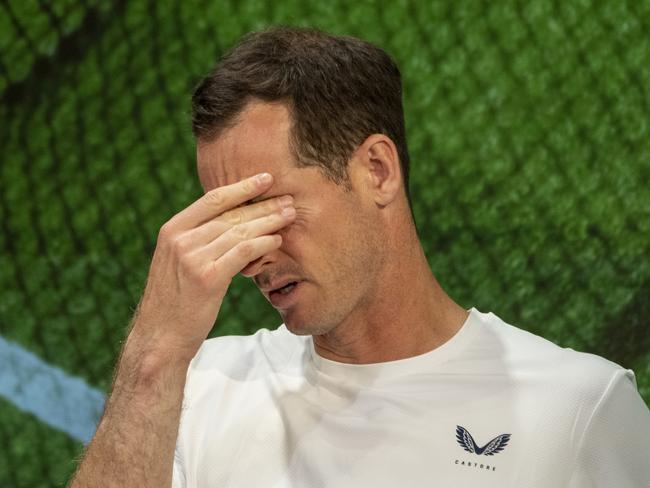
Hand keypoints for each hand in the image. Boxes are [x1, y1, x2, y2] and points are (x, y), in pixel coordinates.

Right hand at [129, 172, 294, 359]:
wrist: (160, 336)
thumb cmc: (174, 301)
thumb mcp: (177, 263)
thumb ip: (198, 240)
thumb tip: (230, 224)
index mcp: (172, 230)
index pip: (212, 199)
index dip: (241, 187)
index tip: (265, 178)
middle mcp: (181, 239)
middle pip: (230, 214)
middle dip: (263, 204)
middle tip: (287, 198)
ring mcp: (193, 257)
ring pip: (240, 230)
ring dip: (269, 221)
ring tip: (289, 215)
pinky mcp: (208, 277)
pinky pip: (243, 252)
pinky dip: (263, 244)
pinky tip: (277, 240)